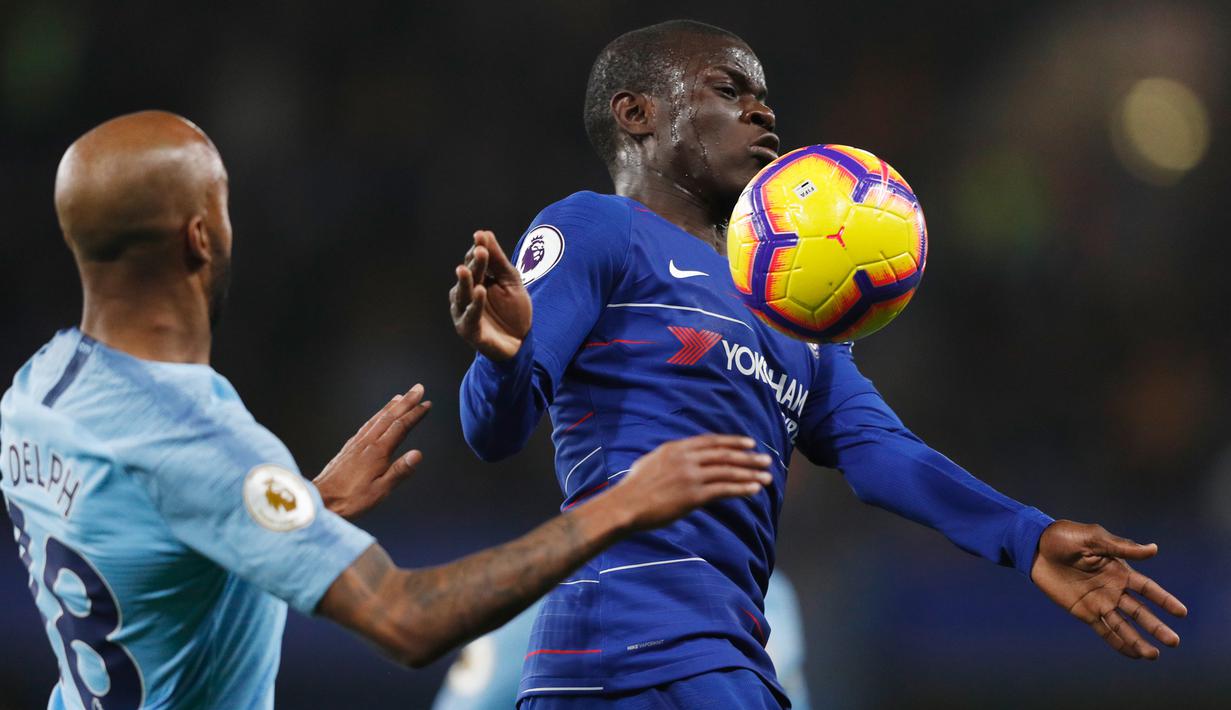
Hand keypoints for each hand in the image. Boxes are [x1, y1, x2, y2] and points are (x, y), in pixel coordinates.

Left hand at [313, 384, 431, 519]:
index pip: (401, 427)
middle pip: (389, 417)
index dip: (415, 414)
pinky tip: (376, 418)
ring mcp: (356, 444)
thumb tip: (418, 454)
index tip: (427, 404)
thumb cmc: (350, 499)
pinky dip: (376, 417)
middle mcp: (367, 443)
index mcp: (377, 452)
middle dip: (406, 402)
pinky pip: (366, 425)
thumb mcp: (380, 491)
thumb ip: (399, 471)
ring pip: (376, 419)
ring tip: (400, 397)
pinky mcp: (348, 448)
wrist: (320, 500)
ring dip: (390, 407)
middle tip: (417, 389)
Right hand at [449, 230, 531, 360]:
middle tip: (480, 249)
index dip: (478, 250)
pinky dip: (475, 304)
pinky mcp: (468, 330)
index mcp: (476, 281)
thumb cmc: (513, 310)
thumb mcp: (510, 280)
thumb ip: (498, 259)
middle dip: (475, 263)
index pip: (474, 262)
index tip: (481, 236)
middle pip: (469, 276)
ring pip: (462, 295)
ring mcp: (464, 312)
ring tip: (467, 269)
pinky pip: (470, 316)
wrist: (520, 342)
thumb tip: (485, 232)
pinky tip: (480, 291)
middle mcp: (465, 295)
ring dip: (466, 282)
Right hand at [603, 435, 773, 531]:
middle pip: (725, 454)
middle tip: (767, 459)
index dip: (733, 441)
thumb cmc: (634, 488)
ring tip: (767, 477)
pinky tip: (754, 490)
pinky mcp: (693, 495)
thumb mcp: (651, 462)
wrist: (625, 505)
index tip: (750, 442)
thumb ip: (669, 458)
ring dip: (750, 473)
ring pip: (728, 471)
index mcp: (676, 448)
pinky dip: (742, 488)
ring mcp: (691, 476)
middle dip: (748, 456)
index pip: (712, 441)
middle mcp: (686, 458)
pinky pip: (724, 489)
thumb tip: (678, 458)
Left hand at [1031, 520, 1187, 658]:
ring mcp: (1099, 602)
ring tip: (1153, 655)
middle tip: (1174, 642)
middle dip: (1156, 627)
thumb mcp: (1093, 537)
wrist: (1035, 548)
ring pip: (1124, 625)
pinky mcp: (1084, 611)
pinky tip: (1132, 654)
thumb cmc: (1064, 537)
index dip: (1164, 600)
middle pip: (1140, 611)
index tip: (1181, 613)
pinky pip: (1104, 630)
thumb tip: (1154, 549)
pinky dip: (1118, 642)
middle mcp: (1113, 589)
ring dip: (1139, 640)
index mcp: (1119, 570)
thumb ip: (1121, 547)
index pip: (1147, 589)